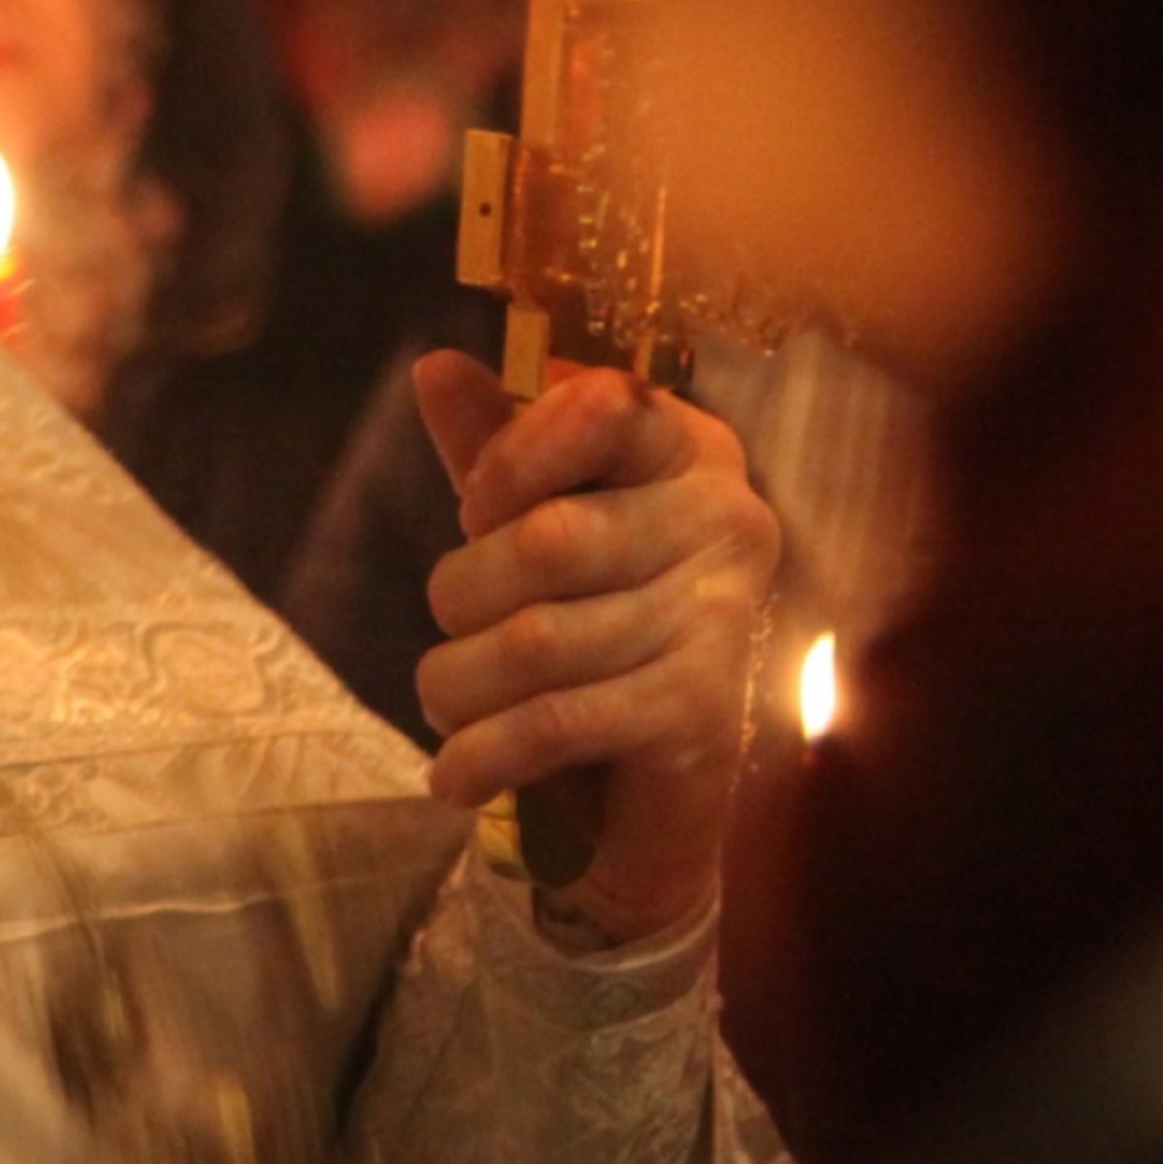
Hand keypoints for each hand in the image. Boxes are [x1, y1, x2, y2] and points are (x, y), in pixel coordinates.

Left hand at [410, 351, 783, 951]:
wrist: (657, 797)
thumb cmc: (595, 629)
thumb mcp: (539, 525)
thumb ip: (497, 451)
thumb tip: (433, 366)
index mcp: (694, 452)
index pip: (605, 404)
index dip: (513, 458)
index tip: (478, 511)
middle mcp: (729, 522)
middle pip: (547, 539)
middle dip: (464, 592)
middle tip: (455, 629)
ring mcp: (723, 622)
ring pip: (536, 640)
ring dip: (458, 683)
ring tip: (448, 703)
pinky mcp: (701, 717)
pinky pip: (555, 722)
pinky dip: (483, 753)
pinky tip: (454, 775)